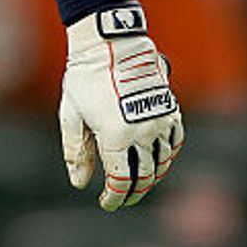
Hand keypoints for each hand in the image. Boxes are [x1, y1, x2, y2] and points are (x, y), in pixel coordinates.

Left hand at [59, 2, 182, 210]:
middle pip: (144, 177)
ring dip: (152, 177)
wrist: (110, 42)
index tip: (107, 203)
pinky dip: (167, 156)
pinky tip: (157, 159)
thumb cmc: (85, 77)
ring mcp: (159, 121)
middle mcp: (141, 133)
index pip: (120, 181)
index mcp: (115, 136)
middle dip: (133, 192)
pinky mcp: (170, 109)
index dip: (114, 197)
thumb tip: (80, 183)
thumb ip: (76, 151)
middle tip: (123, 197)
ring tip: (139, 182)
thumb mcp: (72, 114)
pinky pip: (174, 142)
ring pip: (162, 163)